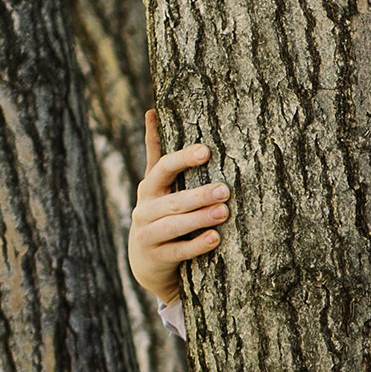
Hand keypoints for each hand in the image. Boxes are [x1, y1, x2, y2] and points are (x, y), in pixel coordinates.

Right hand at [128, 110, 229, 305]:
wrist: (145, 261)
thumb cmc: (159, 214)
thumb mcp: (155, 185)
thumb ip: (155, 152)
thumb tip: (152, 110)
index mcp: (149, 188)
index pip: (162, 168)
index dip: (182, 159)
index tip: (206, 151)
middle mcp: (145, 210)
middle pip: (173, 200)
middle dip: (199, 194)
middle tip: (225, 189)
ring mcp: (148, 235)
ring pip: (174, 226)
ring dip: (200, 218)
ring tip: (224, 211)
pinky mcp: (157, 258)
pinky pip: (178, 251)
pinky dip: (197, 245)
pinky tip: (215, 238)